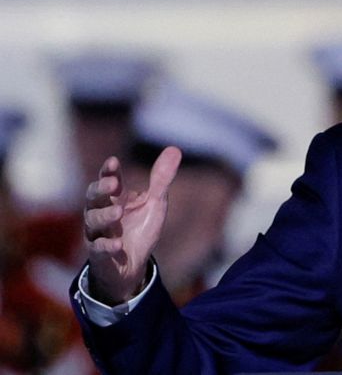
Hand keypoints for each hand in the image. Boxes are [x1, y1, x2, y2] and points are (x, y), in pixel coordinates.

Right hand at [83, 147, 181, 304]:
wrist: (134, 266)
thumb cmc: (140, 229)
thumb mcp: (155, 203)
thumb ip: (161, 179)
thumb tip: (174, 149)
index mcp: (114, 198)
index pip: (107, 180)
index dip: (108, 171)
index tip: (114, 162)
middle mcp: (101, 213)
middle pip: (93, 198)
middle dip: (100, 190)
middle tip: (112, 184)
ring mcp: (98, 234)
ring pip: (93, 222)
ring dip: (104, 216)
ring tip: (118, 213)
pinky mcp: (100, 255)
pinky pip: (98, 249)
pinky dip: (106, 246)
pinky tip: (117, 244)